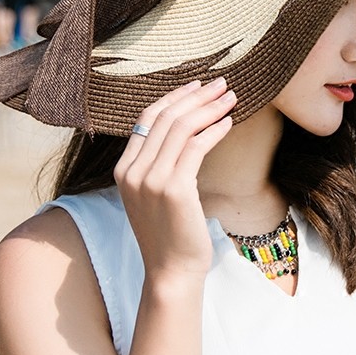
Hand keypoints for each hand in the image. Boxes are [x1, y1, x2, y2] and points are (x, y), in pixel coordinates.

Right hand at [113, 78, 235, 283]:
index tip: (197, 85)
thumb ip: (158, 164)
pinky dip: (214, 130)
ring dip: (210, 107)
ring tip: (231, 98)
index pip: (146, 118)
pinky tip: (229, 122)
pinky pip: (195, 147)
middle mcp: (132, 171)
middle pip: (165, 117)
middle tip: (222, 83)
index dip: (173, 97)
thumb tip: (186, 131)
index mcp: (123, 169)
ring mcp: (150, 180)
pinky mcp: (173, 189)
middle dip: (196, 95)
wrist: (171, 272)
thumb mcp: (154, 194)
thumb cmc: (170, 233)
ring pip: (181, 127)